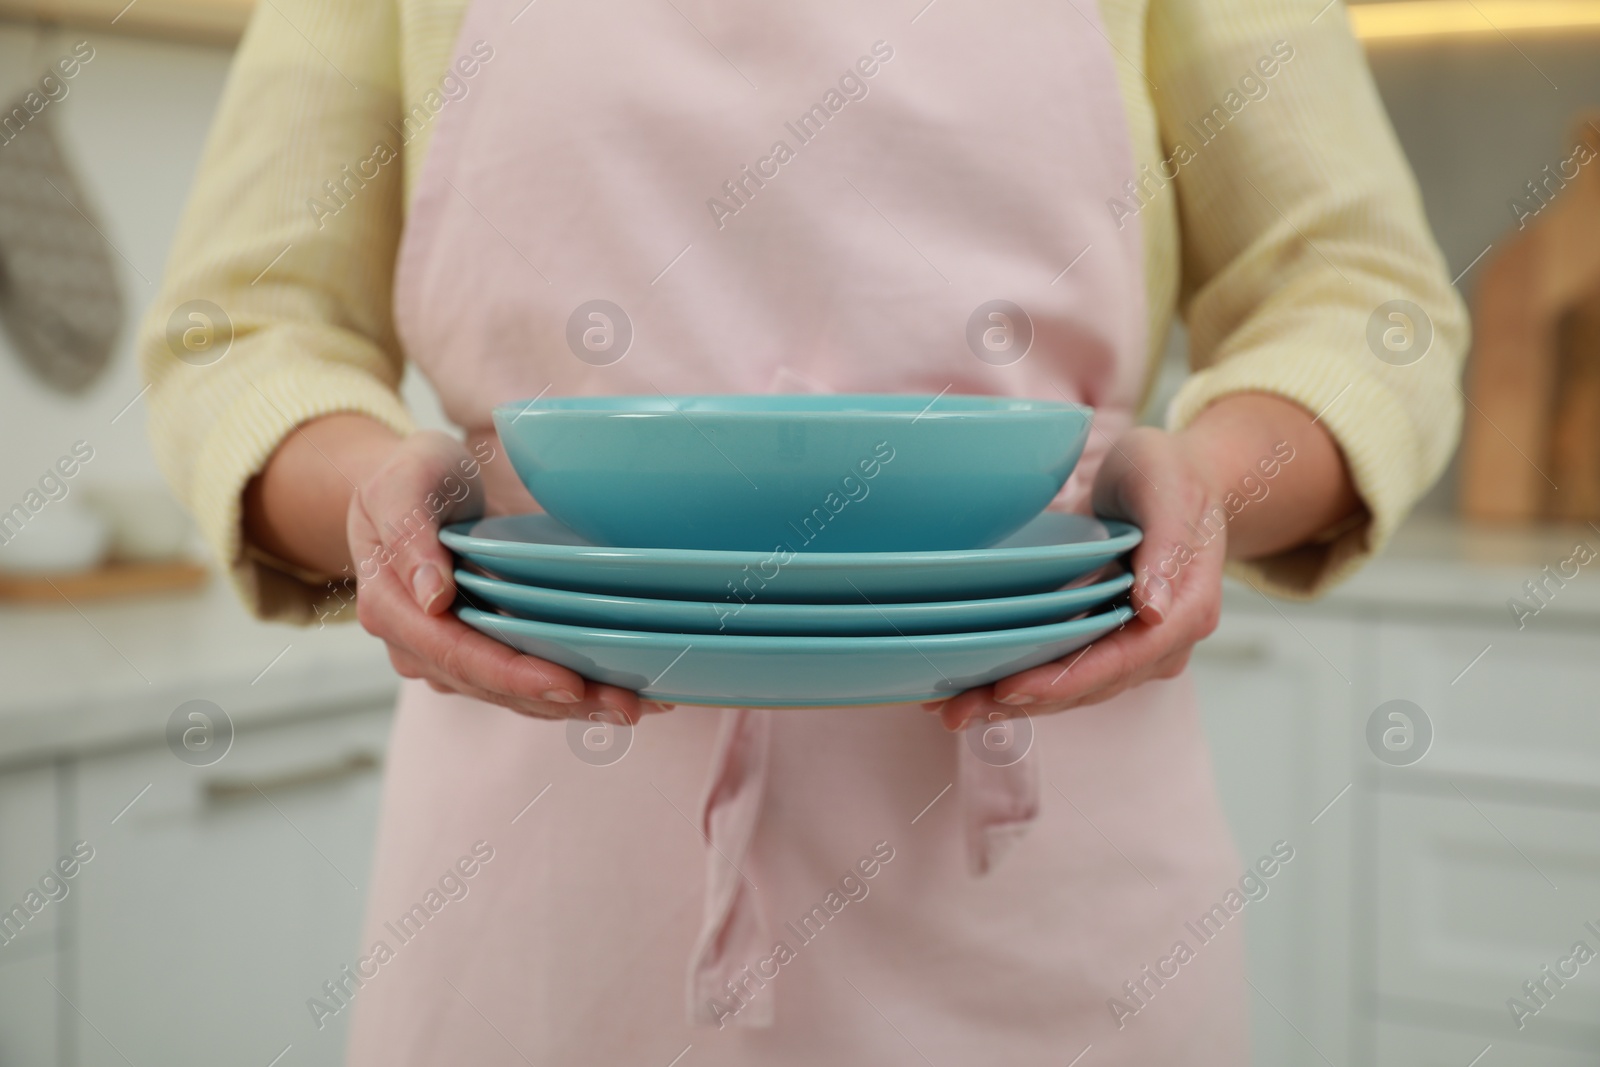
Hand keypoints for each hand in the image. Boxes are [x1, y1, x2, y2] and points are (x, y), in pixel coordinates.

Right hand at [347, 429, 659, 723]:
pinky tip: (617, 690)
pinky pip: (523, 682)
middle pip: (494, 686)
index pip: (459, 655)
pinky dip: (569, 691)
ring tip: (636, 705)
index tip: (569, 685)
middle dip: (562, 702)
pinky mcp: (478, 653)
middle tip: (627, 706)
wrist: (410, 486)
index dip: (515, 676)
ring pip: (514, 694)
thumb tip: (431, 596)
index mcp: (391, 609)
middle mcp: (417, 646)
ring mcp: (447, 656)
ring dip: (575, 706)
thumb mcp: (404, 485)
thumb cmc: (411, 475)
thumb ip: (410, 535)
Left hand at [924, 425, 1225, 729]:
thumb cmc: (1172, 474)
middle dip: (1024, 701)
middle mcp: (1165, 639)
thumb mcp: (1168, 491)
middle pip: (1091, 685)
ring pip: (1075, 687)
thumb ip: (1166, 547)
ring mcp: (1139, 645)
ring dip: (1016, 701)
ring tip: (954, 708)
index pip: (1122, 660)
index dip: (1065, 680)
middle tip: (956, 711)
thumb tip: (1153, 609)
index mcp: (1188, 609)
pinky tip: (977, 686)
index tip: (1011, 687)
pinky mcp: (1111, 639)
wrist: (1180, 475)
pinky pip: (1068, 669)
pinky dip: (1025, 681)